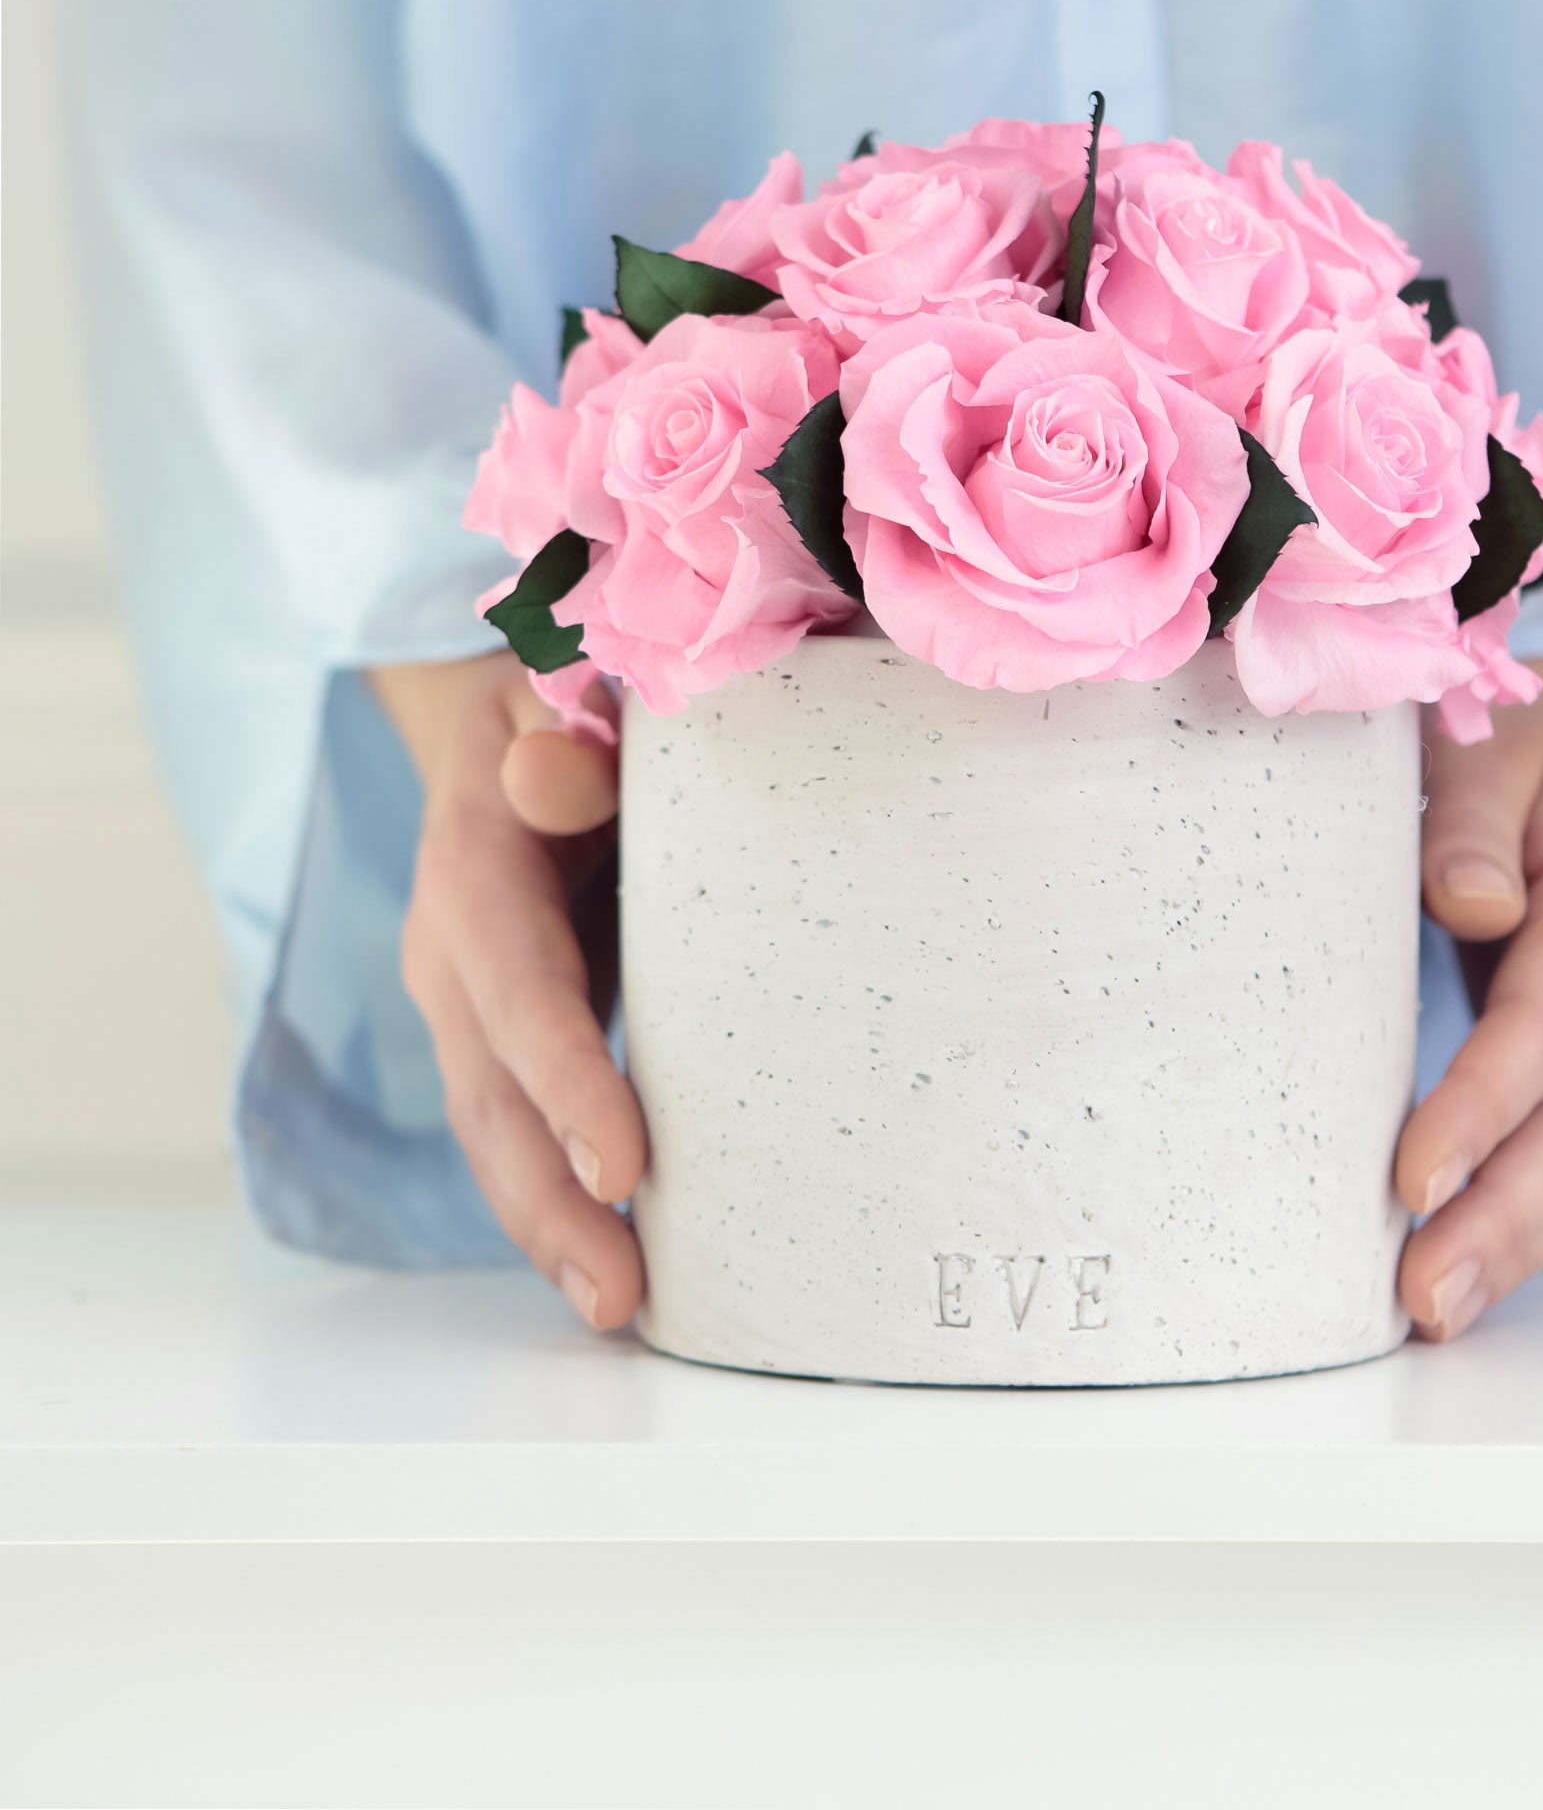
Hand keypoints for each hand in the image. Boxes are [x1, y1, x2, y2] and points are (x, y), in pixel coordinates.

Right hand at [367, 653, 640, 1328]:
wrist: (519, 731)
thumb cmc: (572, 712)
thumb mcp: (561, 695)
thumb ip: (561, 740)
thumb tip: (551, 777)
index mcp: (475, 865)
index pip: (518, 985)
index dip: (564, 1073)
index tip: (626, 1161)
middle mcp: (456, 954)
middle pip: (490, 1093)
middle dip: (550, 1198)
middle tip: (619, 1291)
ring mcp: (472, 1008)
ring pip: (495, 1133)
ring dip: (551, 1228)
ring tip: (616, 1308)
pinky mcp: (505, 1041)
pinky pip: (520, 1131)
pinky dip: (558, 1203)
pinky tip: (611, 1269)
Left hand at [1395, 655, 1542, 1341]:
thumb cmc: (1516, 751)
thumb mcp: (1490, 749)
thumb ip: (1474, 819)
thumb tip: (1471, 903)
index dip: (1487, 1104)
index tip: (1413, 1176)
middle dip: (1504, 1215)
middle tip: (1423, 1292)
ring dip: (1519, 1244)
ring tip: (1435, 1313)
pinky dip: (1530, 1228)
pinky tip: (1468, 1280)